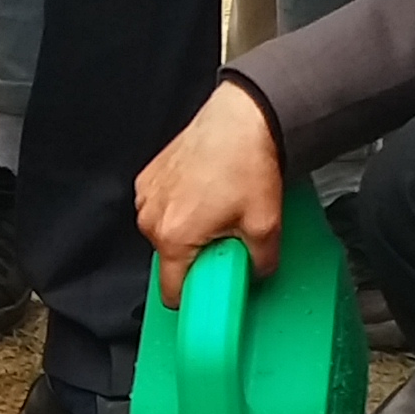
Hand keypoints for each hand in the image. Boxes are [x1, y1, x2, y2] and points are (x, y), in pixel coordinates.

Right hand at [133, 83, 282, 306]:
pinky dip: (180, 205)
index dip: (194, 296)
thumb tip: (257, 272)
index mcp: (174, 237)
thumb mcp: (267, 225)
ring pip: (165, 233)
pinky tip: (205, 190)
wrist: (242, 116)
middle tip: (226, 233)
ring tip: (217, 207)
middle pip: (170, 259)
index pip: (172, 292)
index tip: (211, 286)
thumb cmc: (247, 163)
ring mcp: (147, 195)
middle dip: (197, 255)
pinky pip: (162, 207)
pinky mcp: (150, 176)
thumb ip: (261, 264)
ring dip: (188, 229)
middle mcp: (151, 217)